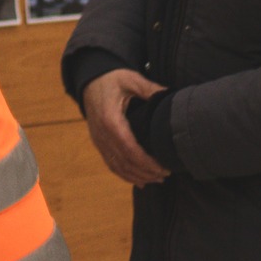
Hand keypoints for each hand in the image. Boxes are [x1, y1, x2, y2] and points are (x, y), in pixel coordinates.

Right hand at [82, 68, 170, 186]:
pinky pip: (110, 163)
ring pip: (116, 166)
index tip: (163, 168)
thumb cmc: (112, 80)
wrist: (90, 80)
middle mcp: (102, 134)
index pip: (129, 149)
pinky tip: (139, 181)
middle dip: (145, 172)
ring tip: (156, 180)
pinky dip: (125, 175)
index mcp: (110, 120)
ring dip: (136, 176)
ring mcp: (98, 140)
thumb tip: (171, 95)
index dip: (146, 162)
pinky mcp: (98, 142)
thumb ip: (150, 89)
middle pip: (124, 161)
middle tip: (164, 175)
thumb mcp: (131, 79)